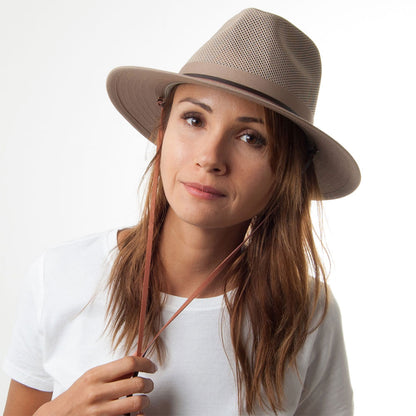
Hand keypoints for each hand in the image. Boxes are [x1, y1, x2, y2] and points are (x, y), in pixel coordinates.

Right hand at [34, 356, 155, 415]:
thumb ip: (113, 371)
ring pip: (136, 403)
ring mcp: (99, 411)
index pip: (129, 363)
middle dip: (149, 384)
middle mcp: (97, 392)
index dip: (146, 364)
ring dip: (145, 401)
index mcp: (96, 375)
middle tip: (149, 386)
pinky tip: (136, 413)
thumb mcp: (91, 377)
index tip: (152, 367)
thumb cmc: (77, 395)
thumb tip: (138, 360)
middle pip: (136, 383)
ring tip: (143, 400)